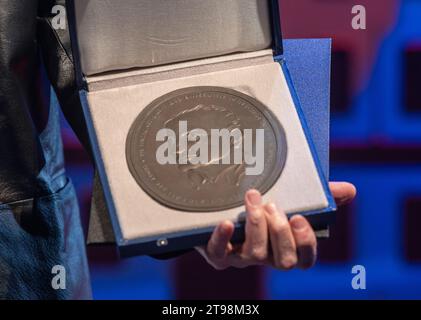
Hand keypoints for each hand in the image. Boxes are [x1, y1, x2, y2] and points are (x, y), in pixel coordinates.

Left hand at [196, 182, 355, 270]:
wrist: (224, 213)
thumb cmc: (265, 210)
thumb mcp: (293, 200)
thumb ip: (321, 196)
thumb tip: (349, 189)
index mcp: (287, 248)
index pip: (305, 259)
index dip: (305, 243)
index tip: (299, 218)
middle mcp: (268, 258)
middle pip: (283, 261)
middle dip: (280, 232)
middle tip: (273, 205)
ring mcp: (243, 258)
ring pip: (255, 255)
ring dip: (256, 225)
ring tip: (254, 198)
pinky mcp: (219, 255)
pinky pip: (220, 254)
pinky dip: (223, 239)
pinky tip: (227, 223)